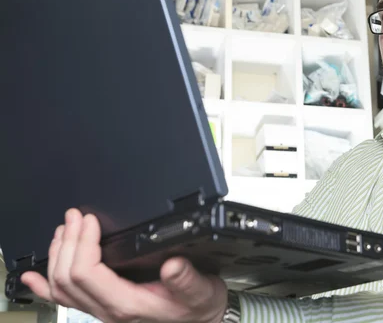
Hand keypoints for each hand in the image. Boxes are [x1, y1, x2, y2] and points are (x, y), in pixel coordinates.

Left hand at [21, 208, 228, 322]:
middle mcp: (109, 309)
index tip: (91, 221)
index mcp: (128, 303)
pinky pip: (64, 300)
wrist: (201, 321)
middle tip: (75, 217)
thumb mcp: (202, 290)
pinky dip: (44, 286)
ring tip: (62, 231)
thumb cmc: (199, 306)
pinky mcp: (102, 306)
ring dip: (56, 255)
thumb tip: (172, 265)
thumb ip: (187, 279)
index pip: (86, 274)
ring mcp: (102, 309)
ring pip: (60, 288)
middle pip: (66, 278)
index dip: (82, 243)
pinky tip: (33, 277)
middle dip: (67, 242)